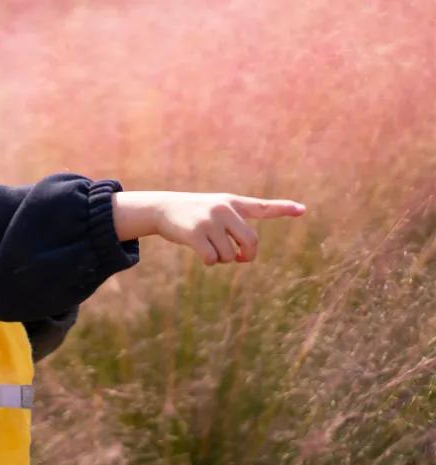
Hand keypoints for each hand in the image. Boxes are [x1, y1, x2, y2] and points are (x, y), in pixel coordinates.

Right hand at [113, 191, 305, 264]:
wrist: (161, 207)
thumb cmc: (192, 212)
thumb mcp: (214, 210)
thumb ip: (234, 225)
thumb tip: (244, 255)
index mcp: (232, 203)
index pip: (262, 207)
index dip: (283, 208)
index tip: (303, 209)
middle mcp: (224, 209)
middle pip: (251, 241)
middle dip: (246, 256)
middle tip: (239, 258)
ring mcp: (210, 221)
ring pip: (229, 254)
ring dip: (223, 259)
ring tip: (210, 249)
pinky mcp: (195, 233)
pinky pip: (213, 259)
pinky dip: (209, 261)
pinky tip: (200, 253)